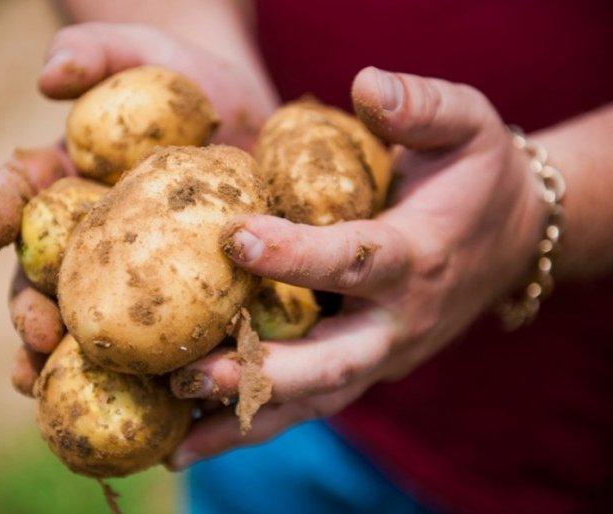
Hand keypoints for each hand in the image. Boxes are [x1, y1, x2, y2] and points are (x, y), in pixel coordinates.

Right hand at [0, 22, 277, 394]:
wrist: (250, 119)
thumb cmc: (188, 80)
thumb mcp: (146, 52)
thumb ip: (98, 51)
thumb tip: (48, 79)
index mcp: (70, 182)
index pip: (23, 193)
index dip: (1, 208)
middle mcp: (91, 237)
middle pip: (46, 279)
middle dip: (32, 312)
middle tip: (35, 340)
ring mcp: (133, 272)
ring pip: (93, 323)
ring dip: (75, 363)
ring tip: (64, 395)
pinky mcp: (184, 296)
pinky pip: (162, 337)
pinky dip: (151, 371)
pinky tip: (154, 403)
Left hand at [165, 66, 547, 468]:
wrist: (512, 239)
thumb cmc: (478, 177)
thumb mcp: (469, 123)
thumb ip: (421, 106)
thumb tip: (363, 84)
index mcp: (416, 259)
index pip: (354, 261)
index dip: (298, 255)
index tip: (236, 238)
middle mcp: (395, 324)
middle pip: (330, 363)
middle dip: (262, 372)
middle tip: (191, 375)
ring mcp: (379, 357)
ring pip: (312, 401)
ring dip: (245, 420)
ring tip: (177, 444)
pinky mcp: (361, 370)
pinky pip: (306, 402)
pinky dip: (255, 421)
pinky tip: (197, 438)